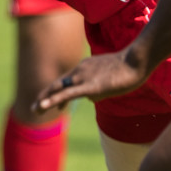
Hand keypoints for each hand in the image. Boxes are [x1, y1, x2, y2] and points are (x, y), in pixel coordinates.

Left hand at [33, 48, 152, 112]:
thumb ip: (97, 86)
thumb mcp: (108, 78)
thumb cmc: (128, 69)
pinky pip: (68, 94)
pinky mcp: (90, 86)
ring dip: (46, 100)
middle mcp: (80, 71)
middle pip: (57, 84)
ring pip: (59, 89)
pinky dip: (55, 99)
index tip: (48, 103)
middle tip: (35, 108)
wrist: (136, 61)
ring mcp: (83, 77)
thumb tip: (91, 98)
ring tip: (35, 110)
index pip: (65, 81)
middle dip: (44, 96)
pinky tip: (45, 105)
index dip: (55, 92)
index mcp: (84, 67)